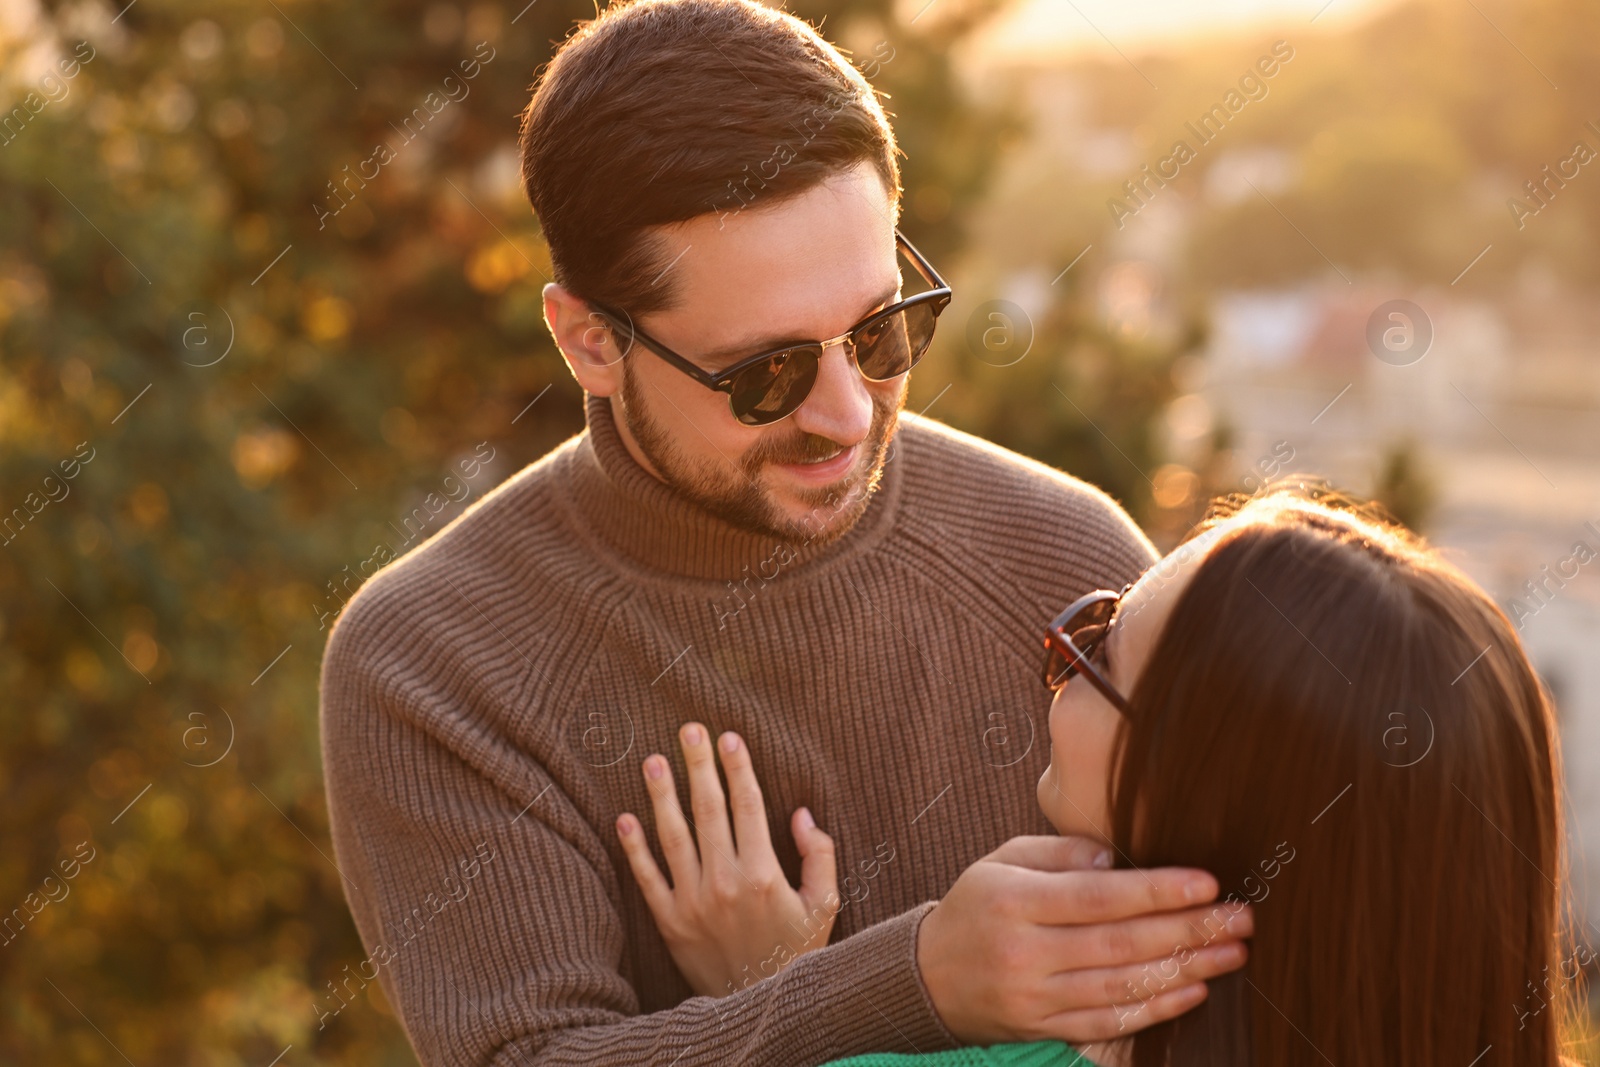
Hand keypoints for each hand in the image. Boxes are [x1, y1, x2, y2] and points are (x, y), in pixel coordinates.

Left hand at [616, 722, 838, 997]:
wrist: (760, 1007)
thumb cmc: (798, 953)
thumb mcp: (825, 905)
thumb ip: (820, 856)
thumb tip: (800, 814)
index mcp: (764, 874)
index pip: (748, 806)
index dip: (738, 768)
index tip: (728, 737)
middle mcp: (725, 883)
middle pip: (708, 810)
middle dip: (698, 766)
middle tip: (688, 729)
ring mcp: (693, 902)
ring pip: (673, 837)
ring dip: (661, 795)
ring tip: (652, 760)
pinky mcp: (670, 922)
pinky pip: (648, 878)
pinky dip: (634, 848)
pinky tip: (625, 817)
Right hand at [917, 836, 1252, 1043]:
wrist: (928, 978)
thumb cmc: (977, 907)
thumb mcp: (1003, 860)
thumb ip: (1060, 852)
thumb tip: (1117, 857)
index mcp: (1014, 902)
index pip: (1098, 897)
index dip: (1156, 891)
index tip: (1208, 882)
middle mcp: (1026, 954)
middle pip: (1120, 943)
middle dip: (1188, 930)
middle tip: (1241, 917)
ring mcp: (1037, 998)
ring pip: (1122, 986)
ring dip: (1186, 969)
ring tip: (1232, 952)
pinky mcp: (1046, 1029)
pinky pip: (1110, 1022)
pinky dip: (1156, 1008)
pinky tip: (1195, 990)